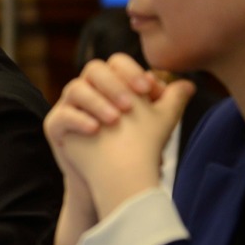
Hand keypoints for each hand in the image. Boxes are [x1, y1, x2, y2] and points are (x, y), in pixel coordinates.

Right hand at [62, 76, 192, 217]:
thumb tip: (189, 85)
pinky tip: (95, 129)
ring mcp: (69, 106)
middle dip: (114, 85)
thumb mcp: (156, 124)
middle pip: (94, 69)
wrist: (111, 181)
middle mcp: (88, 90)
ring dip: (97, 101)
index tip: (148, 89)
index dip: (131, 72)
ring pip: (75, 88)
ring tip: (115, 120)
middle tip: (131, 105)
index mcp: (110, 84)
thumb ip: (170, 103)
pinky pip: (62, 115)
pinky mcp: (56, 126)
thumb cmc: (134, 148)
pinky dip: (78, 119)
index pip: (116, 63)